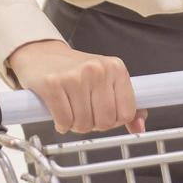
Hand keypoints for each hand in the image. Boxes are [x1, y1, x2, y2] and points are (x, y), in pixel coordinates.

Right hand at [8, 39, 147, 134]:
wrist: (42, 54)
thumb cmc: (76, 69)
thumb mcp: (106, 80)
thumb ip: (125, 104)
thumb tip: (139, 127)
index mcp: (115, 68)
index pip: (126, 112)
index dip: (113, 120)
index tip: (103, 114)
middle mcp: (97, 69)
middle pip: (105, 121)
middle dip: (93, 125)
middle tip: (84, 113)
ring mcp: (75, 76)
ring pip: (83, 124)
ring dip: (76, 125)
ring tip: (71, 111)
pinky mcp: (52, 84)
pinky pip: (64, 121)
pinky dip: (61, 124)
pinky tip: (59, 113)